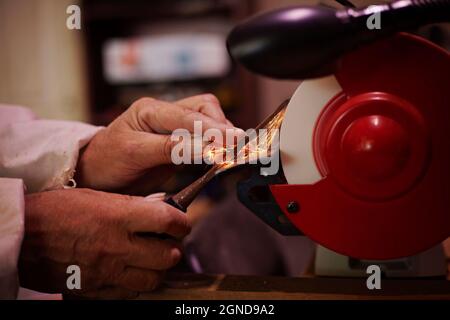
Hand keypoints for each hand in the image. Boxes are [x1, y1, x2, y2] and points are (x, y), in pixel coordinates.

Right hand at [19, 188, 189, 298]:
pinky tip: (130, 272)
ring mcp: (107, 272)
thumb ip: (131, 206)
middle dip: (174, 248)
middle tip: (168, 242)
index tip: (181, 223)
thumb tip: (159, 210)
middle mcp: (117, 246)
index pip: (169, 221)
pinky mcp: (96, 290)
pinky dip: (135, 285)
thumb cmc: (57, 211)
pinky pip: (129, 294)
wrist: (23, 237)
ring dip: (158, 269)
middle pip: (168, 255)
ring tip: (151, 259)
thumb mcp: (97, 197)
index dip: (182, 222)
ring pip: (153, 280)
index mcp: (119, 217)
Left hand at [76, 94, 236, 193]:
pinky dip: (217, 145)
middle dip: (222, 126)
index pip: (188, 115)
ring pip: (208, 119)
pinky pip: (204, 138)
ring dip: (222, 134)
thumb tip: (207, 148)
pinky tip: (222, 155)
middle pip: (204, 108)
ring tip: (232, 152)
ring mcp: (172, 127)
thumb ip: (170, 148)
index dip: (212, 129)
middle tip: (236, 148)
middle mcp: (164, 113)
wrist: (96, 176)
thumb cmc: (107, 162)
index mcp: (150, 109)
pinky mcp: (179, 143)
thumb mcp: (134, 153)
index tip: (231, 142)